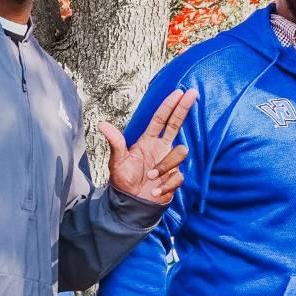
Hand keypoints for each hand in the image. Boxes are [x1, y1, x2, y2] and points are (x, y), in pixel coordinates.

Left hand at [101, 89, 197, 204]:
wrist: (131, 204)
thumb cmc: (124, 180)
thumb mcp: (117, 161)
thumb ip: (115, 142)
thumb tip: (102, 124)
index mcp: (149, 141)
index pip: (161, 119)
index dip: (170, 105)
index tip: (180, 92)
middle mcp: (161, 148)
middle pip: (177, 124)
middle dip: (184, 108)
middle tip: (193, 93)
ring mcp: (170, 163)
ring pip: (179, 153)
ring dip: (165, 166)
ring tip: (151, 177)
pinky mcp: (174, 179)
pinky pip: (178, 177)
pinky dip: (165, 185)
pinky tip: (155, 192)